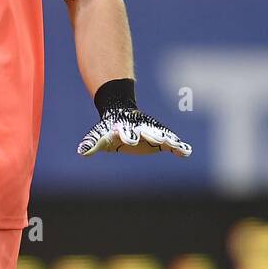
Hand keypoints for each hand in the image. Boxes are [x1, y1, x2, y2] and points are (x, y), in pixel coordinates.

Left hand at [77, 107, 191, 157]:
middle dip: (151, 136)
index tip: (128, 138)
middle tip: (158, 139)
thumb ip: (92, 144)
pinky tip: (186, 152)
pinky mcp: (160, 139)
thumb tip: (81, 152)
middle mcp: (140, 130)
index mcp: (124, 130)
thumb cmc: (109, 129)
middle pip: (147, 132)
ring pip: (161, 136)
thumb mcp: (99, 136)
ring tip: (177, 145)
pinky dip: (178, 147)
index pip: (126, 133)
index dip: (127, 136)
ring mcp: (151, 133)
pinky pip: (171, 143)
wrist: (122, 116)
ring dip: (168, 141)